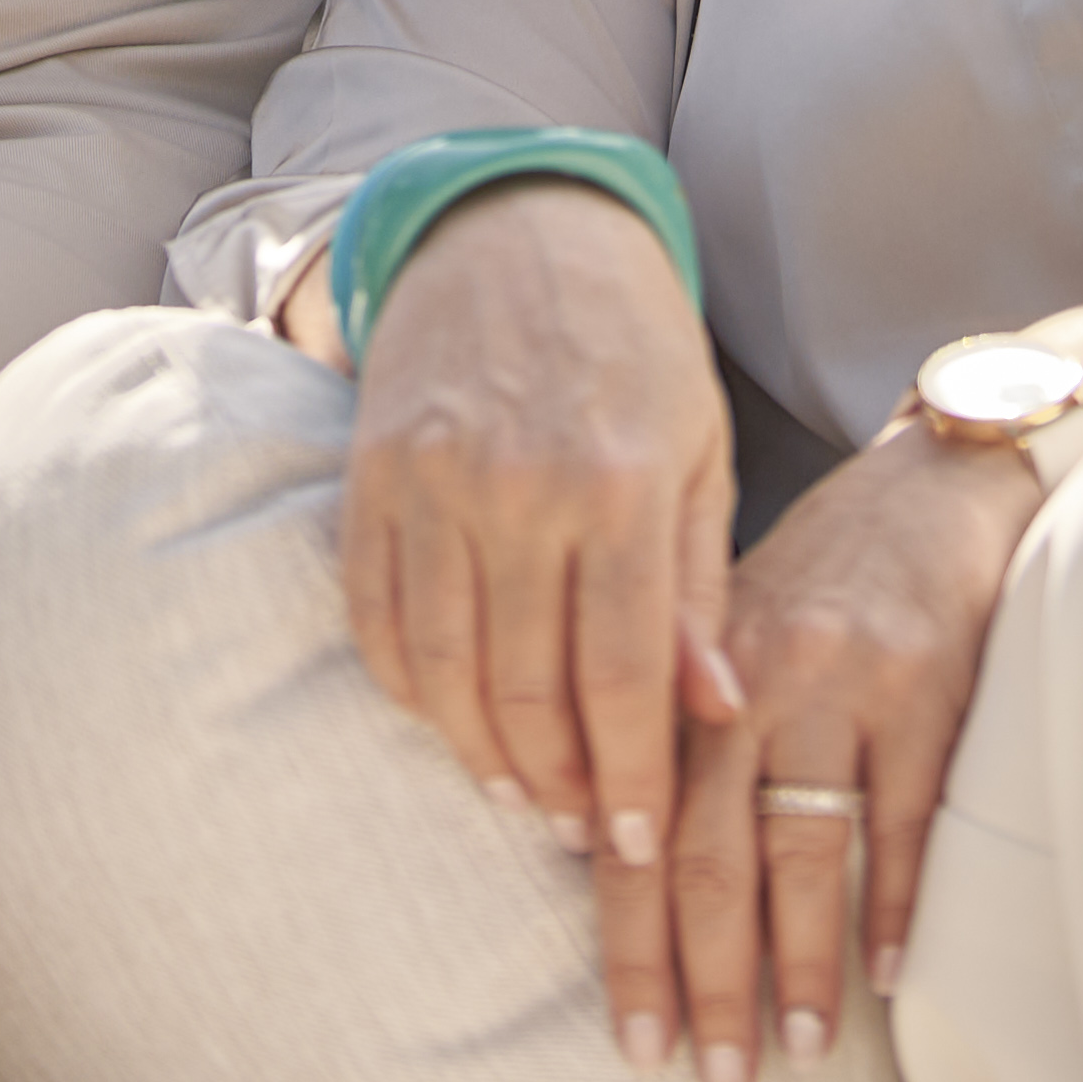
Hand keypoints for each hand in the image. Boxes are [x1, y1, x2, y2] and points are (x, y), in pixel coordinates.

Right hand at [338, 178, 733, 920]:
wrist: (514, 232)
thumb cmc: (633, 352)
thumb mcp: (698, 455)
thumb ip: (698, 589)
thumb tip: (715, 716)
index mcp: (623, 483)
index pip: (625, 676)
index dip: (631, 779)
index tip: (637, 848)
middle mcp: (520, 486)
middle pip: (528, 690)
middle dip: (559, 786)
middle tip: (581, 835)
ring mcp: (431, 482)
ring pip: (444, 670)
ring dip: (482, 753)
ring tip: (522, 795)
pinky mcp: (367, 477)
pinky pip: (376, 619)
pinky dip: (410, 689)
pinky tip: (452, 720)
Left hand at [654, 424, 1037, 1081]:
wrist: (946, 479)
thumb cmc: (832, 572)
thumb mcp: (734, 631)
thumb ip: (682, 733)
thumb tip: (612, 860)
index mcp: (692, 681)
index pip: (641, 833)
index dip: (632, 948)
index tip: (636, 1044)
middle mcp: (752, 682)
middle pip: (711, 857)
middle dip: (710, 983)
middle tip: (714, 1080)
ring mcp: (843, 682)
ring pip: (806, 848)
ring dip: (801, 965)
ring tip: (799, 1054)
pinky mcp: (931, 683)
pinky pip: (907, 814)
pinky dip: (896, 900)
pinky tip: (889, 974)